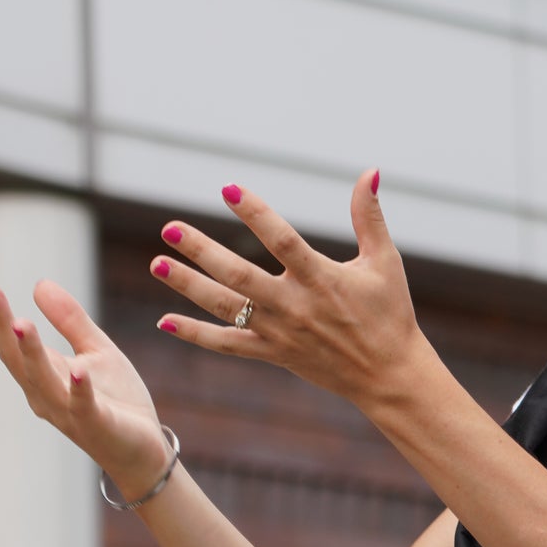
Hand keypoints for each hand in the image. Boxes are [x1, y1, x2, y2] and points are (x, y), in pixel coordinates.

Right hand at [0, 275, 172, 498]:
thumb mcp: (96, 350)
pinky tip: (77, 369)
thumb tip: (38, 284)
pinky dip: (79, 388)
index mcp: (44, 374)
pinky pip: (84, 405)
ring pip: (42, 381)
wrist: (143, 448)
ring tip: (20, 322)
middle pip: (16, 357)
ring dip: (31, 352)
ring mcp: (68, 411)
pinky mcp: (97, 424)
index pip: (11, 340)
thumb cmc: (117, 400)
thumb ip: (70, 320)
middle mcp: (46, 394)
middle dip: (1, 324)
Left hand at [148, 172, 424, 407]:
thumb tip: (369, 171)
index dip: (255, 214)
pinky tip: (164, 320)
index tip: (229, 189)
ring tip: (157, 263)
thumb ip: (369, 216)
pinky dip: (195, 334)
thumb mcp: (384, 261)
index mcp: (322, 279)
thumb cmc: (390, 313)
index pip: (282, 240)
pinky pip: (227, 345)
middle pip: (238, 275)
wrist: (389, 375)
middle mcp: (295, 306)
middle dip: (202, 252)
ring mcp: (280, 332)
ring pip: (224, 307)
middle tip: (170, 229)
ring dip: (188, 286)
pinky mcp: (273, 353)